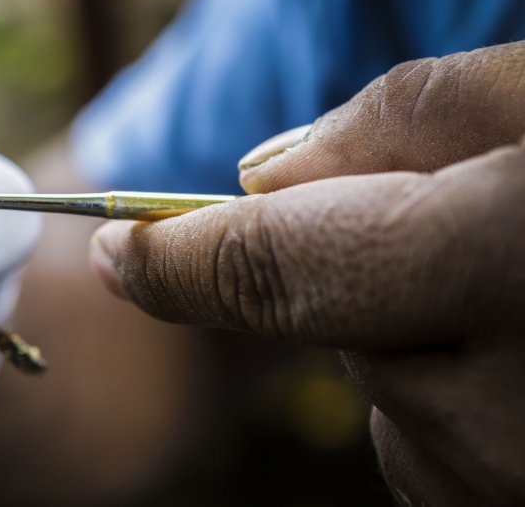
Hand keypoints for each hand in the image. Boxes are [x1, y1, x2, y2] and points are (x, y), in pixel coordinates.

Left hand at [89, 42, 524, 504]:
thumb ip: (385, 125)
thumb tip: (257, 184)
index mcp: (505, 268)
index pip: (279, 269)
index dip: (179, 258)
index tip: (112, 250)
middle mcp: (501, 412)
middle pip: (329, 332)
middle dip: (347, 274)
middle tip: (452, 230)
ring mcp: (505, 481)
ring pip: (379, 402)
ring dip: (403, 342)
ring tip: (516, 295)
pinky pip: (431, 453)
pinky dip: (446, 402)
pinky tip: (522, 359)